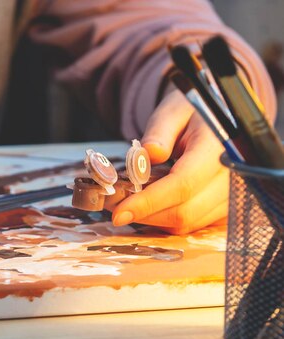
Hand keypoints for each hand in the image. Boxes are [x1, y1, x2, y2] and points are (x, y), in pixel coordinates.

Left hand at [109, 89, 228, 233]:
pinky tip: (150, 205)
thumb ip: (160, 131)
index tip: (119, 212)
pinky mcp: (225, 209)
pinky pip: (192, 225)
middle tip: (112, 205)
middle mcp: (231, 178)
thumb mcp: (173, 110)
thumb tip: (148, 154)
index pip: (183, 184)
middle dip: (144, 214)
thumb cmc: (194, 112)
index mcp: (217, 149)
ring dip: (153, 218)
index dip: (149, 202)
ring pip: (187, 224)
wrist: (221, 120)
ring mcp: (231, 197)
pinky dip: (166, 219)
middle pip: (183, 212)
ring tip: (129, 202)